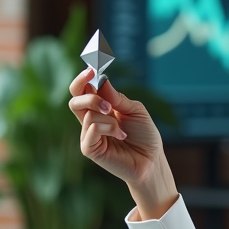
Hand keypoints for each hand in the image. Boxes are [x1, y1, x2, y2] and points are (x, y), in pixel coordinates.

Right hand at [67, 68, 176, 218]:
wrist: (152, 160)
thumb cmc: (145, 136)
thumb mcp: (134, 109)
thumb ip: (116, 97)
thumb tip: (101, 79)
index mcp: (100, 108)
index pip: (82, 89)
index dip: (83, 77)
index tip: (92, 67)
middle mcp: (91, 120)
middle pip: (75, 98)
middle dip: (89, 94)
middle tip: (108, 103)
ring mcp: (88, 134)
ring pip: (87, 113)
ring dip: (108, 117)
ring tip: (123, 129)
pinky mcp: (89, 148)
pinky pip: (91, 128)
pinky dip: (108, 128)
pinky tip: (120, 136)